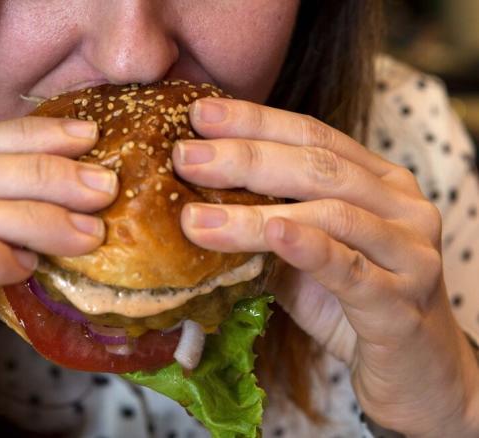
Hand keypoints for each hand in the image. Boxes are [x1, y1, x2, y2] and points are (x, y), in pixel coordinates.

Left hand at [173, 97, 478, 435]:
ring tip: (196, 218)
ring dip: (255, 214)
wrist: (414, 371)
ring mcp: (409, 251)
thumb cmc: (351, 304)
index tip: (200, 114)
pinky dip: (309, 248)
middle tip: (185, 158)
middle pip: (317, 166)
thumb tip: (192, 201)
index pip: (312, 134)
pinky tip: (273, 233)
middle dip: (244, 158)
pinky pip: (351, 269)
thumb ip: (267, 224)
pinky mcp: (402, 301)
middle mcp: (401, 205)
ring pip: (330, 214)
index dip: (255, 121)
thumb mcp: (303, 255)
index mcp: (378, 181)